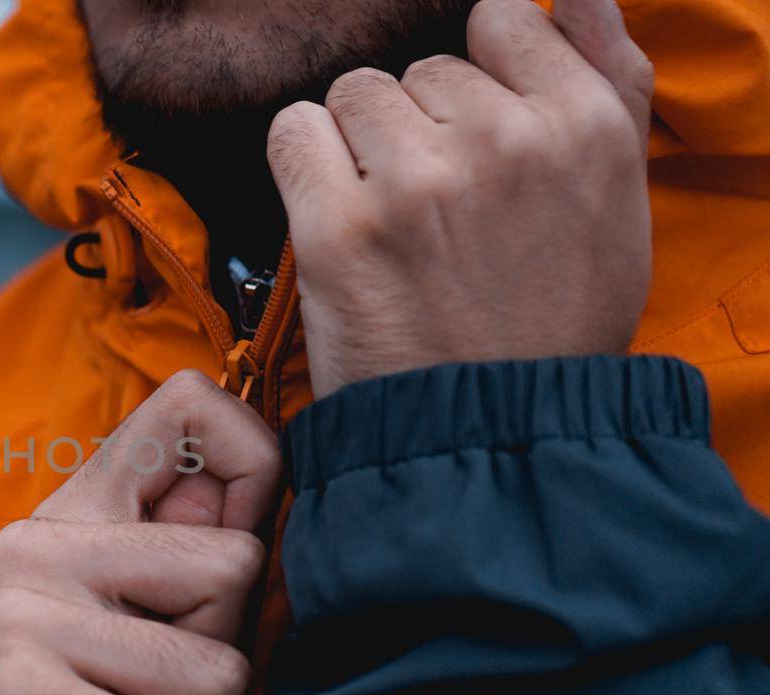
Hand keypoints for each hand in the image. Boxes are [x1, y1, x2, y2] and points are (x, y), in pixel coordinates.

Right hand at [0, 371, 280, 694]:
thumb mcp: (132, 639)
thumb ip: (183, 565)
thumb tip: (261, 490)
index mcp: (71, 518)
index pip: (189, 405)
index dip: (255, 458)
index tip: (234, 542)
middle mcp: (38, 548)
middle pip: (236, 568)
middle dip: (212, 661)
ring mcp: (23, 617)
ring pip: (217, 676)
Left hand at [266, 0, 655, 396]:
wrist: (487, 433)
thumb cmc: (552, 321)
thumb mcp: (619, 204)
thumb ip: (608, 82)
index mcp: (583, 126)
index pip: (503, 17)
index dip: (478, 71)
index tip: (469, 132)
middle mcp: (502, 142)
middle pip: (421, 70)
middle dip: (420, 128)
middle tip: (438, 212)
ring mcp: (415, 183)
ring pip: (355, 95)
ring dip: (358, 146)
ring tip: (391, 218)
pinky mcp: (339, 226)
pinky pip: (294, 131)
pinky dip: (304, 163)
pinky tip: (335, 212)